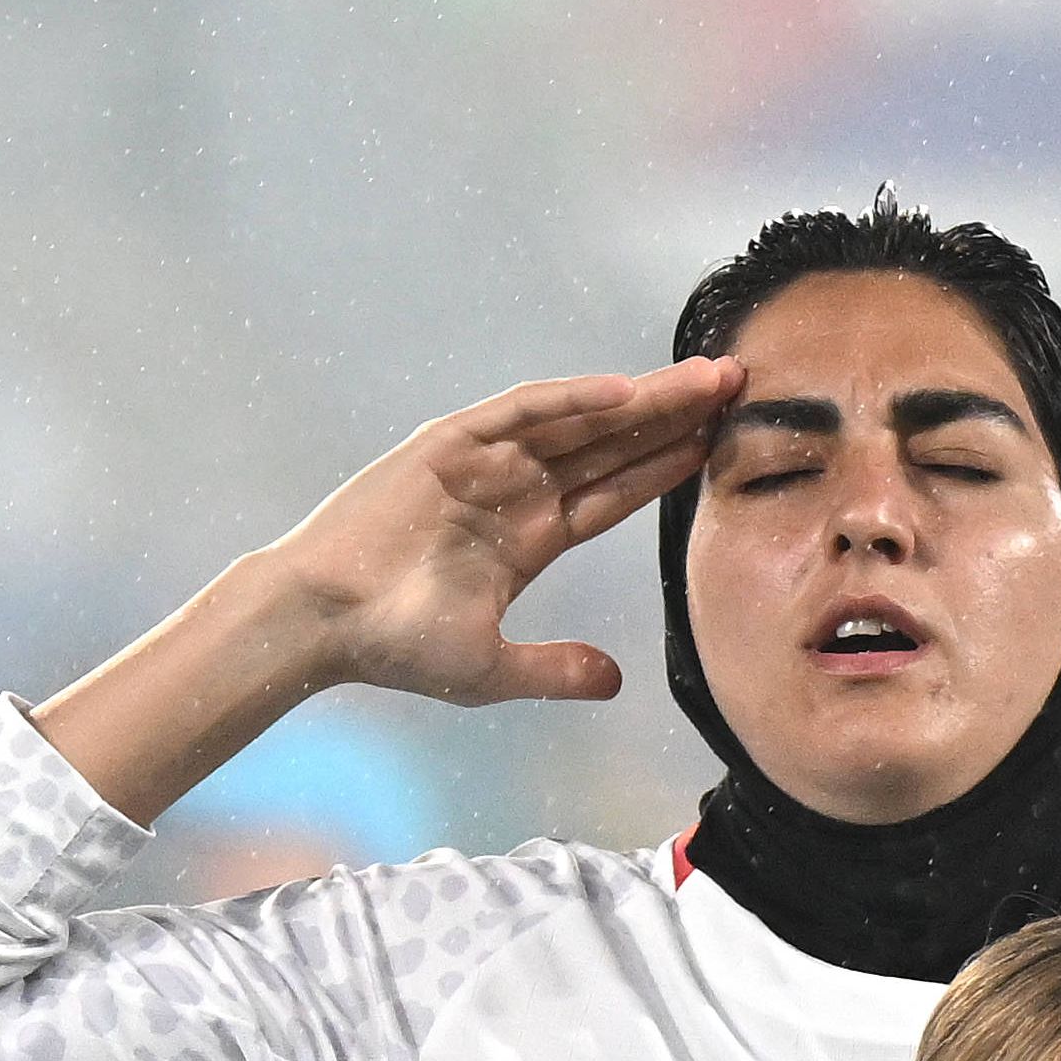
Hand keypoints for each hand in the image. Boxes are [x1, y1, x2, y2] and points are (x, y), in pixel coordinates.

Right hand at [241, 359, 740, 713]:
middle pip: (610, 445)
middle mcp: (512, 491)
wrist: (321, 622)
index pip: (613, 491)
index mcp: (526, 538)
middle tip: (739, 385)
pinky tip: (625, 392)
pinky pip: (521, 412)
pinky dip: (570, 400)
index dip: (667, 465)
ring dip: (641, 399)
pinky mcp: (449, 444)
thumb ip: (555, 670)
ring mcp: (483, 463)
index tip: (722, 442)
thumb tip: (616, 682)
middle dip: (673, 416)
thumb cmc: (392, 647)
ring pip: (578, 420)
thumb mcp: (489, 670)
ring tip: (704, 378)